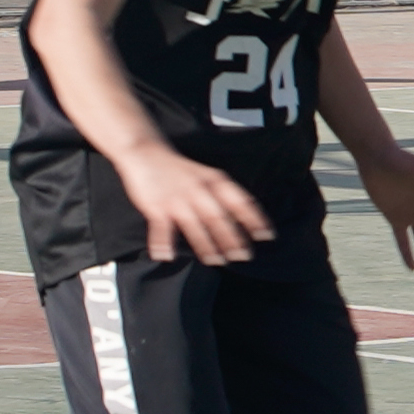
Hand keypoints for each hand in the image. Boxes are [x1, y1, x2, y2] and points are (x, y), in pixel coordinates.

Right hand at [115, 146, 273, 264]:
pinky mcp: (156, 206)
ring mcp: (177, 199)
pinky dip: (163, 243)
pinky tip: (167, 256)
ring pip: (195, 225)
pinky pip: (161, 228)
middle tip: (244, 256)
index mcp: (214, 181)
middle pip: (219, 217)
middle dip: (232, 238)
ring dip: (206, 245)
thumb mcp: (208, 176)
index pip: (240, 201)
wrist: (146, 152)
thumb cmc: (181, 171)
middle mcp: (199, 190)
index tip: (267, 235)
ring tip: (216, 261)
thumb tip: (245, 220)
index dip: (254, 219)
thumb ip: (224, 196)